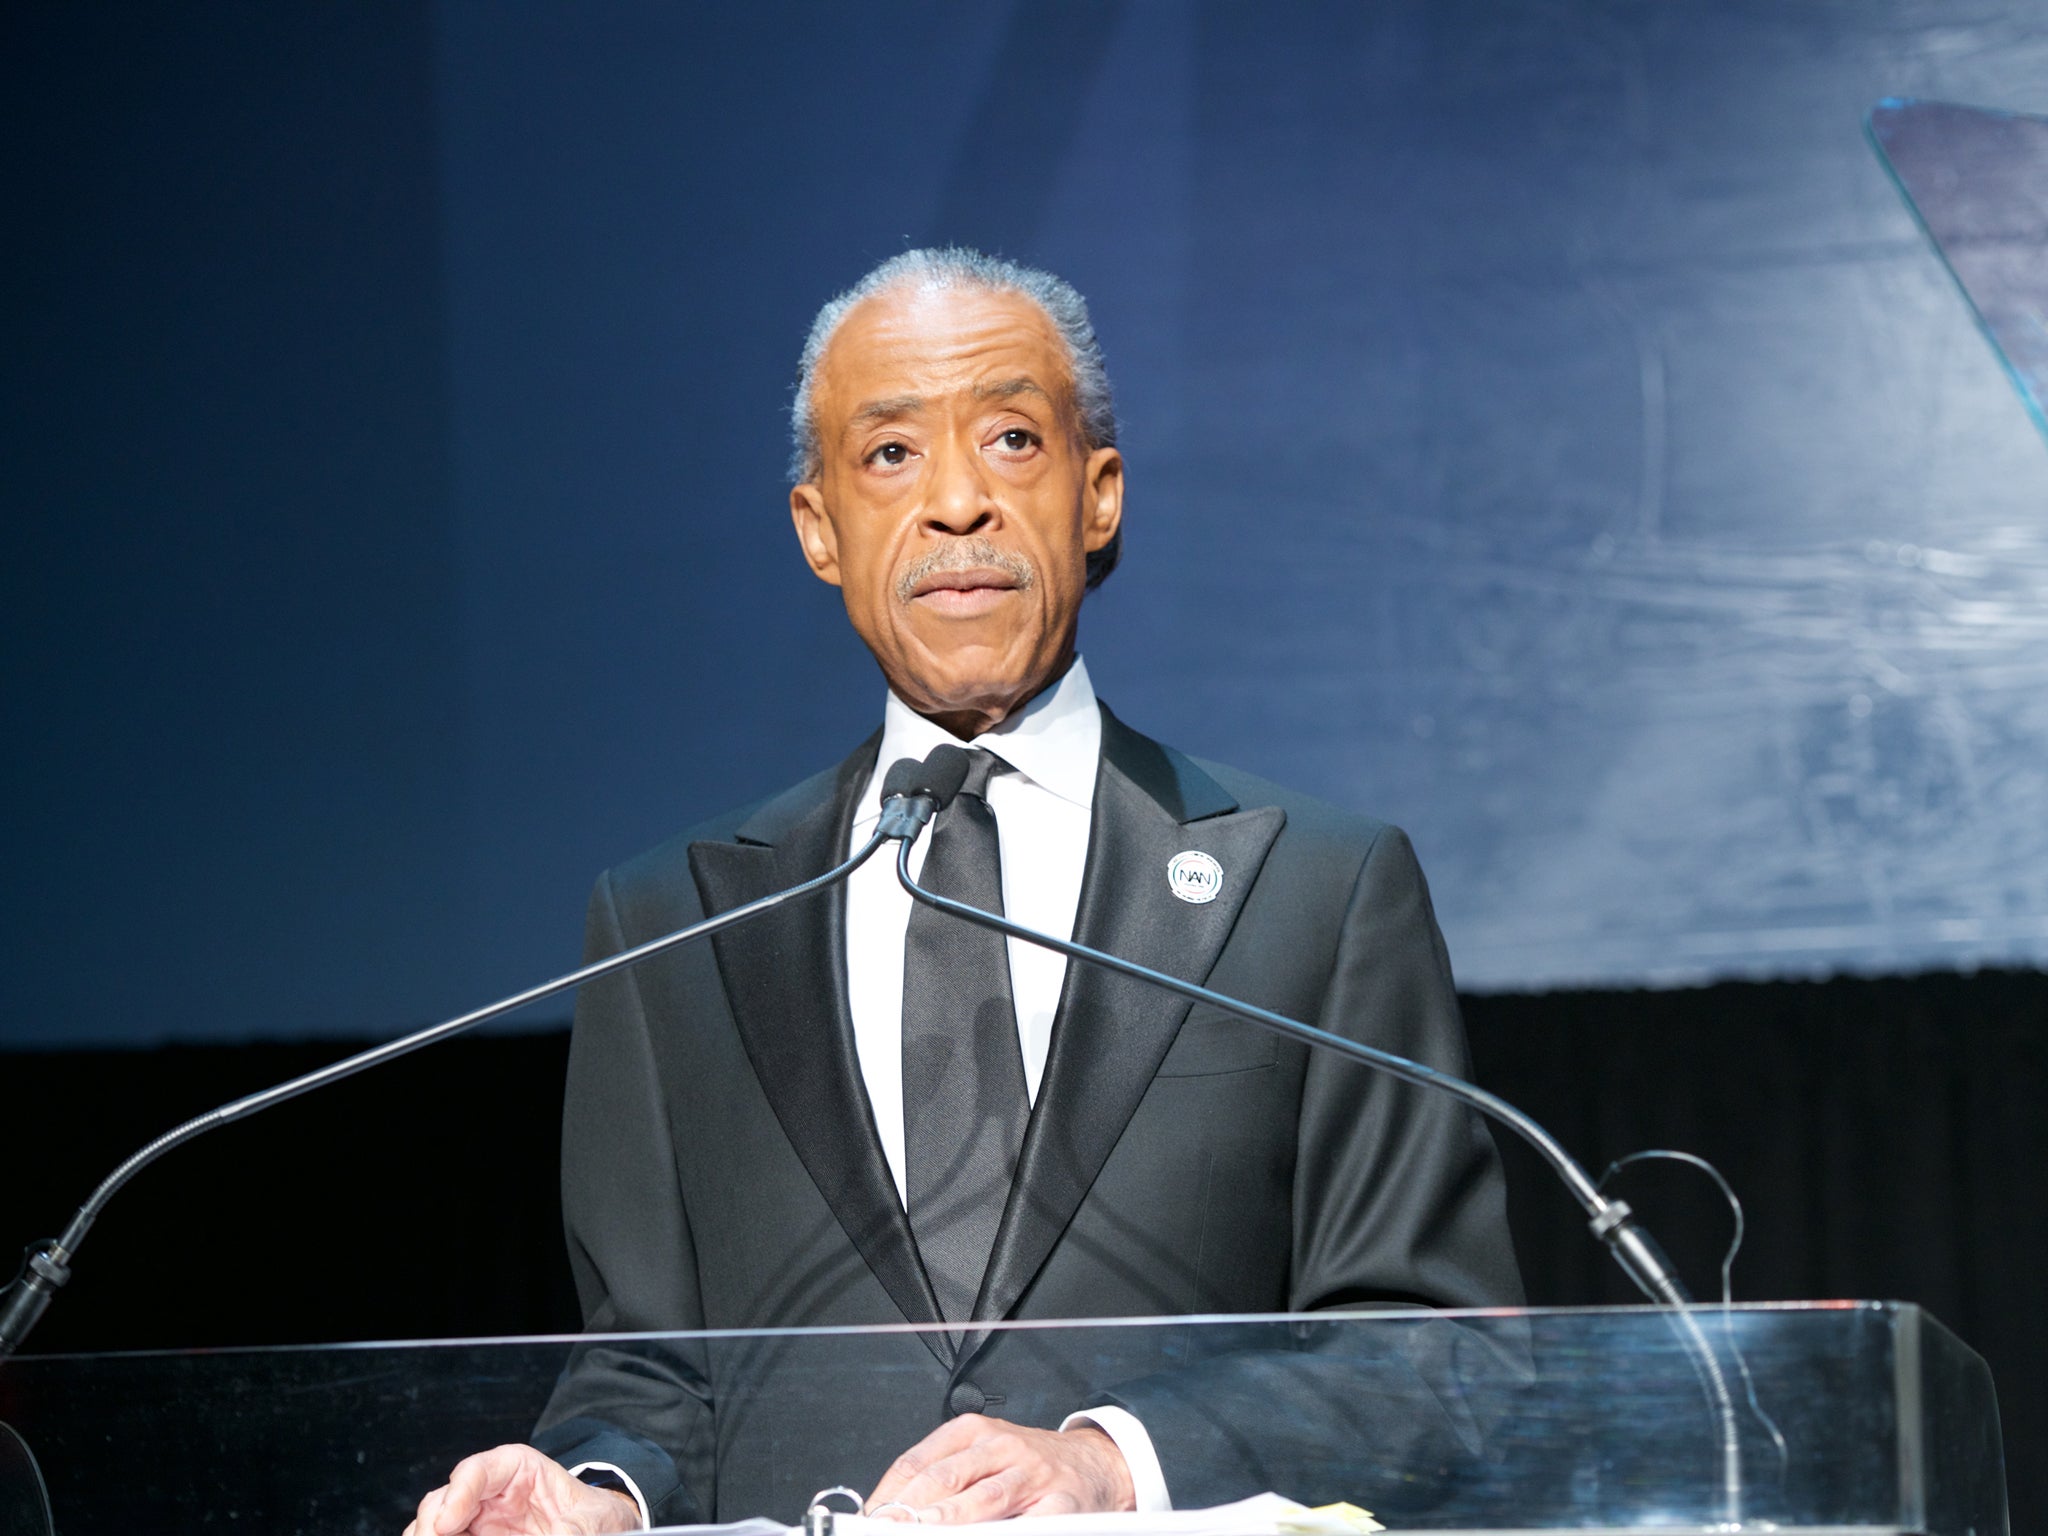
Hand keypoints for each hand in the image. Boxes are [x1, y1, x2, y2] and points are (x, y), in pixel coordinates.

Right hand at [404, 1443, 641, 1534]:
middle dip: (431, 1525)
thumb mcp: (594, 1522)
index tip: (445, 1525)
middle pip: (442, 1501)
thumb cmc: (596, 1519)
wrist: (600, 1532)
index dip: (457, 1494)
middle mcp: (489, 1493)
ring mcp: (477, 1522)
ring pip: (433, 1525)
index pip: (477, 1470)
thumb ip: (574, 1531)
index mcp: (519, 1469)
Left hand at [866, 1415, 1134, 1521]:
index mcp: (973, 1432)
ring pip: (984, 1499)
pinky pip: (1031, 1523)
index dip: (890, 1493)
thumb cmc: (1027, 1464)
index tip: (871, 1518)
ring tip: (924, 1531)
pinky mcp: (1061, 1503)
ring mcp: (1032, 1474)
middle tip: (889, 1528)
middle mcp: (1001, 1446)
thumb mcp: (981, 1455)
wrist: (1093, 1464)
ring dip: (950, 1521)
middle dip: (911, 1510)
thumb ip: (942, 1477)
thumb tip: (894, 1513)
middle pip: (946, 1478)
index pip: (919, 1461)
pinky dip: (1009, 1532)